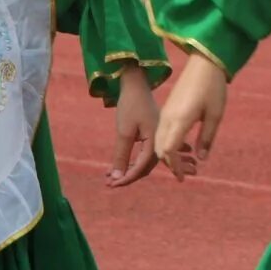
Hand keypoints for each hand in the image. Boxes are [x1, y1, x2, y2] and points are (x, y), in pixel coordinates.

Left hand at [105, 65, 159, 188]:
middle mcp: (160, 141)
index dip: (126, 178)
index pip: (142, 167)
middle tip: (110, 183)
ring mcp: (158, 137)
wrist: (136, 84)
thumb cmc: (130, 105)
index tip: (111, 185)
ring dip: (130, 169)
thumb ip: (121, 156)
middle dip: (128, 176)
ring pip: (146, 161)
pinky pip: (145, 152)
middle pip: (146, 167)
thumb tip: (116, 178)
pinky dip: (134, 160)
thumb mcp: (124, 132)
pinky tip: (125, 165)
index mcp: (156, 141)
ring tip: (113, 176)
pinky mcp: (153, 133)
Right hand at [154, 51, 227, 182]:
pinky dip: (166, 144)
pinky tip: (180, 148)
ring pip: (159, 141)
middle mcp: (168, 118)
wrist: (204, 62)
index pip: (169, 150)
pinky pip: (161, 132)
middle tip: (185, 175)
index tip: (183, 178)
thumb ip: (207, 138)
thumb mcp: (215, 115)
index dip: (174, 166)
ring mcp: (165, 112)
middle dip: (170, 164)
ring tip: (183, 164)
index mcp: (179, 120)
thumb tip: (202, 159)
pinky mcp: (167, 108)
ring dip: (167, 155)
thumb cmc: (213, 88)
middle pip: (160, 148)